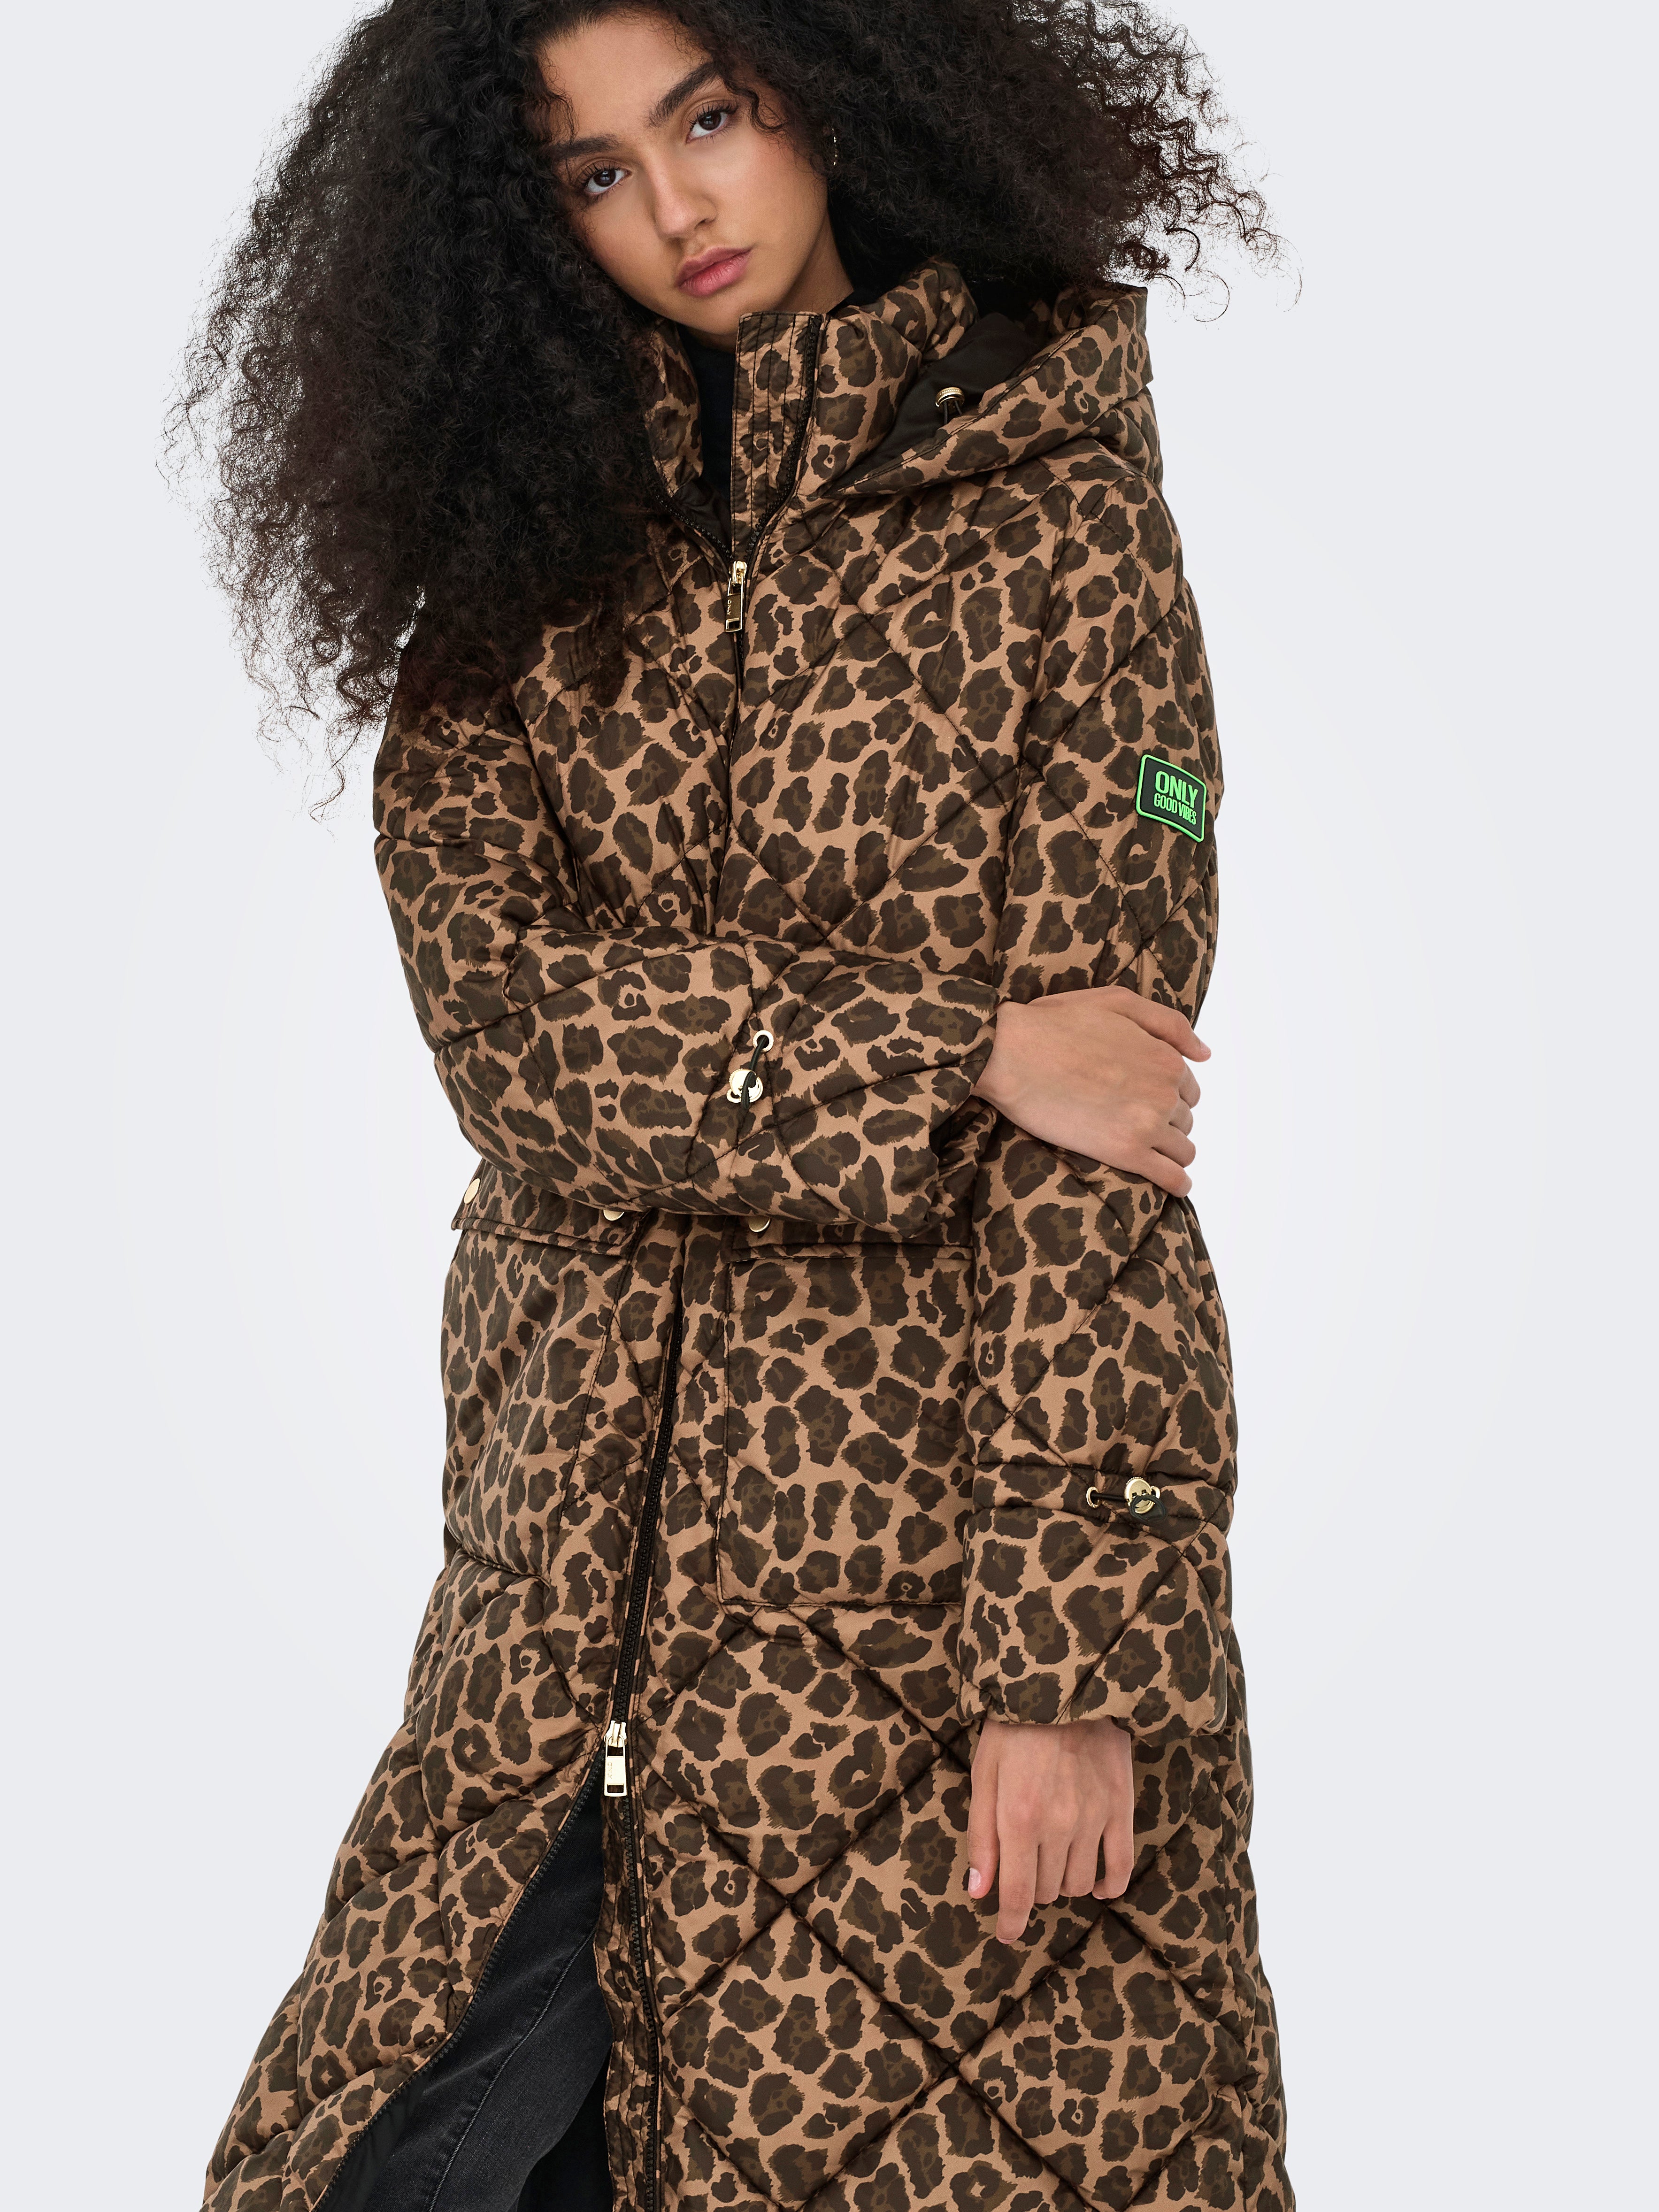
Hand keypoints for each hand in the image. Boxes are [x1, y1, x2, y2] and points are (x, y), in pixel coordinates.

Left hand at [964, 1716, 1134, 1941]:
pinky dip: (1110, 1885)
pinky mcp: (1121, 1808)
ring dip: (1064, 1882)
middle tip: (1026, 1865)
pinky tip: (1100, 1888)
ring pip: (1079, 1883)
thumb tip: (978, 1891)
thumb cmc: (1014, 1729)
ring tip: (1054, 1861)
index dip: (1010, 1921)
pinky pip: (1121, 1865)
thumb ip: (981, 1836)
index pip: (1016, 1894)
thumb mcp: (984, 1775)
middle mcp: (1057, 1827)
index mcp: (1017, 1819)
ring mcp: (1093, 1819)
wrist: (1065, 1685)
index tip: (1006, 1934)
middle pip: (1046, 1890)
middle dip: (1032, 1887)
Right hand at [970, 984, 1207, 1195]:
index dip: (1167, 1093)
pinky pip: (1171, 1178)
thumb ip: (1169, 1024)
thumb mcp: (1118, 1002)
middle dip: (1165, 1120)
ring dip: (1170, 1150)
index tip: (1143, 1097)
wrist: (1013, 1054)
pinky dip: (1178, 1183)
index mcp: (1165, 1058)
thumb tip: (1205, 1053)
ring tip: (1149, 1152)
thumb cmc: (1056, 1024)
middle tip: (1131, 1120)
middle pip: (1183, 1118)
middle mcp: (1165, 1091)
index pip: (1187, 1087)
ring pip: (1182, 1149)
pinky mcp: (1126, 1152)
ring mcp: (1147, 1124)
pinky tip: (1175, 1184)